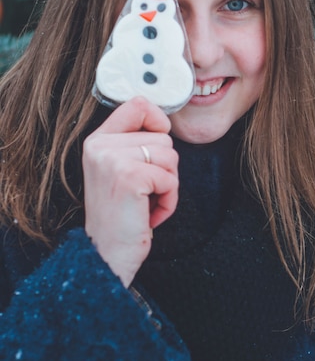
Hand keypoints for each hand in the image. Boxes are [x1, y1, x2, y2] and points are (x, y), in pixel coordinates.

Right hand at [83, 97, 178, 286]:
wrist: (104, 256)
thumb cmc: (119, 217)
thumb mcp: (117, 171)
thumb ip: (132, 144)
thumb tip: (163, 123)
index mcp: (97, 141)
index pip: (137, 104)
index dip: (158, 120)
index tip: (158, 143)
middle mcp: (100, 146)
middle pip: (163, 137)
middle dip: (165, 168)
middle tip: (145, 192)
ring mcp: (113, 160)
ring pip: (171, 156)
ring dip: (168, 186)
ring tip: (146, 203)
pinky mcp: (130, 177)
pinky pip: (171, 179)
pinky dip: (169, 201)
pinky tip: (149, 214)